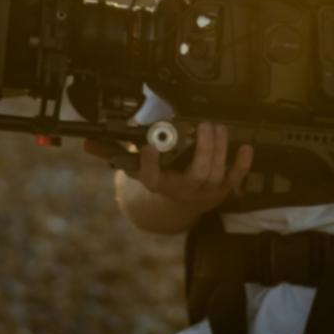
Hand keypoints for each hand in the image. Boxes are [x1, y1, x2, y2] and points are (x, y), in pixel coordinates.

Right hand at [84, 122, 252, 213]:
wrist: (173, 208)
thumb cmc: (155, 180)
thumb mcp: (132, 168)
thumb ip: (112, 153)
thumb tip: (87, 142)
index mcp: (158, 186)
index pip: (151, 178)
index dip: (150, 164)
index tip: (148, 147)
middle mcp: (182, 191)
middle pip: (196, 174)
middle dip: (203, 149)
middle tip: (203, 124)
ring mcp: (204, 193)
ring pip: (216, 174)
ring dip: (220, 150)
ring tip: (217, 128)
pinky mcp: (221, 191)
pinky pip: (234, 179)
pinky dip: (242, 165)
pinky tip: (246, 147)